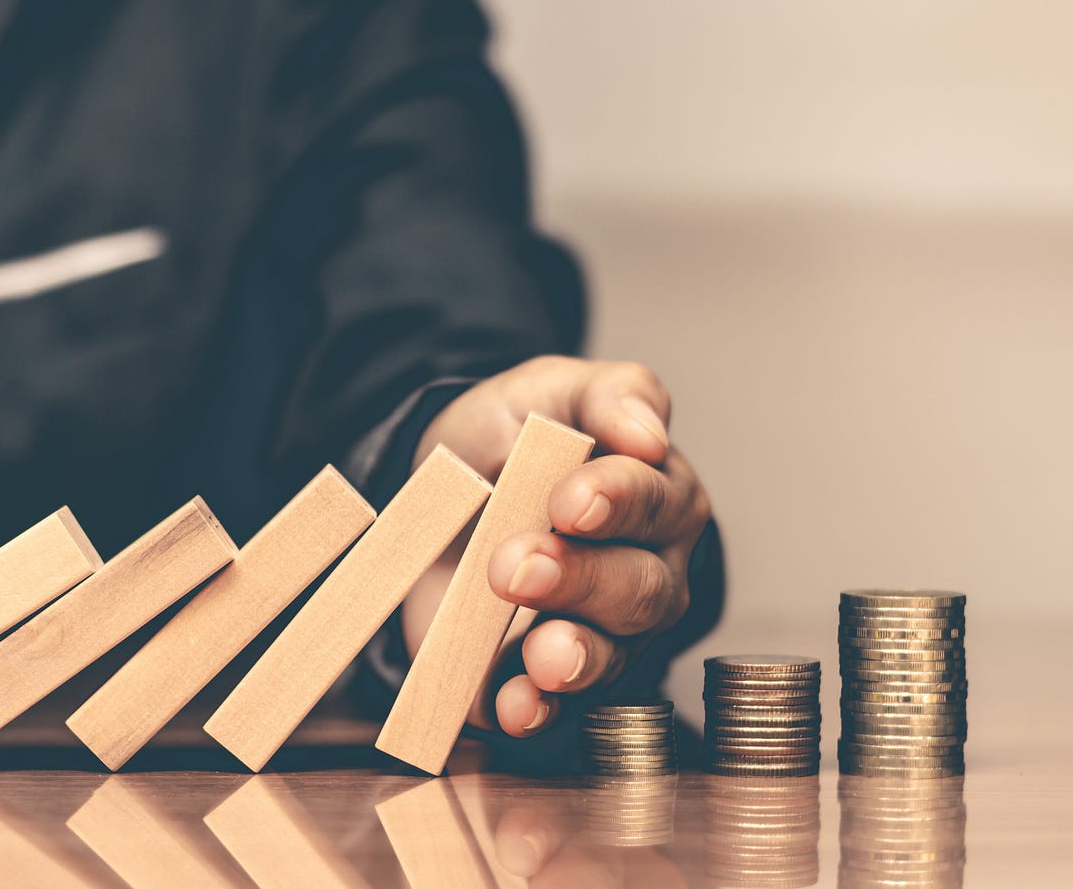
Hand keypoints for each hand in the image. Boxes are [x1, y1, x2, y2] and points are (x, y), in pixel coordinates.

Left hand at [402, 355, 710, 735]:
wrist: (441, 485)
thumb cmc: (515, 436)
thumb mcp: (549, 390)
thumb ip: (608, 395)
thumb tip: (649, 432)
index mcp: (657, 496)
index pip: (653, 500)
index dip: (615, 502)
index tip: (568, 502)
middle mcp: (644, 573)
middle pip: (637, 588)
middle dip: (578, 579)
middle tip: (515, 565)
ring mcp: (600, 634)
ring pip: (609, 656)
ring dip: (573, 657)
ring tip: (540, 655)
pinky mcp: (541, 677)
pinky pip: (550, 706)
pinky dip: (532, 710)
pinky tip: (513, 705)